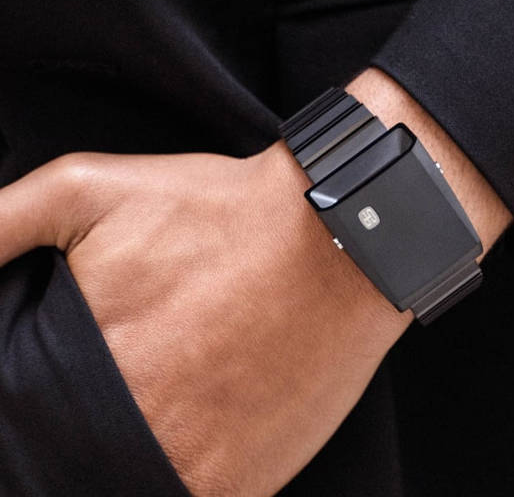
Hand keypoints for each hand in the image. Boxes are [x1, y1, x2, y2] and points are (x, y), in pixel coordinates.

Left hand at [0, 69, 510, 494]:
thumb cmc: (220, 212)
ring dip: (120, 461)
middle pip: (64, 462)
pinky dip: (175, 478)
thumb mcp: (86, 187)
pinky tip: (194, 427)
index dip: (25, 413)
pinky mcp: (243, 486)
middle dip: (75, 433)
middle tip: (126, 382)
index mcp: (68, 370)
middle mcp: (120, 432)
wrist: (340, 238)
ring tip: (162, 402)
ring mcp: (187, 469)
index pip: (14, 427)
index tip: (56, 383)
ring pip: (117, 486)